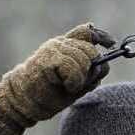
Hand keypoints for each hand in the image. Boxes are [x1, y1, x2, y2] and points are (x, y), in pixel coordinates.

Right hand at [0, 24, 115, 134]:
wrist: (22, 101)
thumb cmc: (47, 94)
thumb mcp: (73, 83)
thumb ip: (88, 73)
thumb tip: (104, 65)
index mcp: (65, 46)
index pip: (87, 33)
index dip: (101, 37)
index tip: (111, 44)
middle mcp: (60, 43)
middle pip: (91, 51)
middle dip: (91, 69)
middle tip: (77, 84)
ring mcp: (54, 49)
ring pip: (85, 60)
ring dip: (81, 78)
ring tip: (67, 86)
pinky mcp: (49, 58)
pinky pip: (74, 69)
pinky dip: (74, 81)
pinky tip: (66, 87)